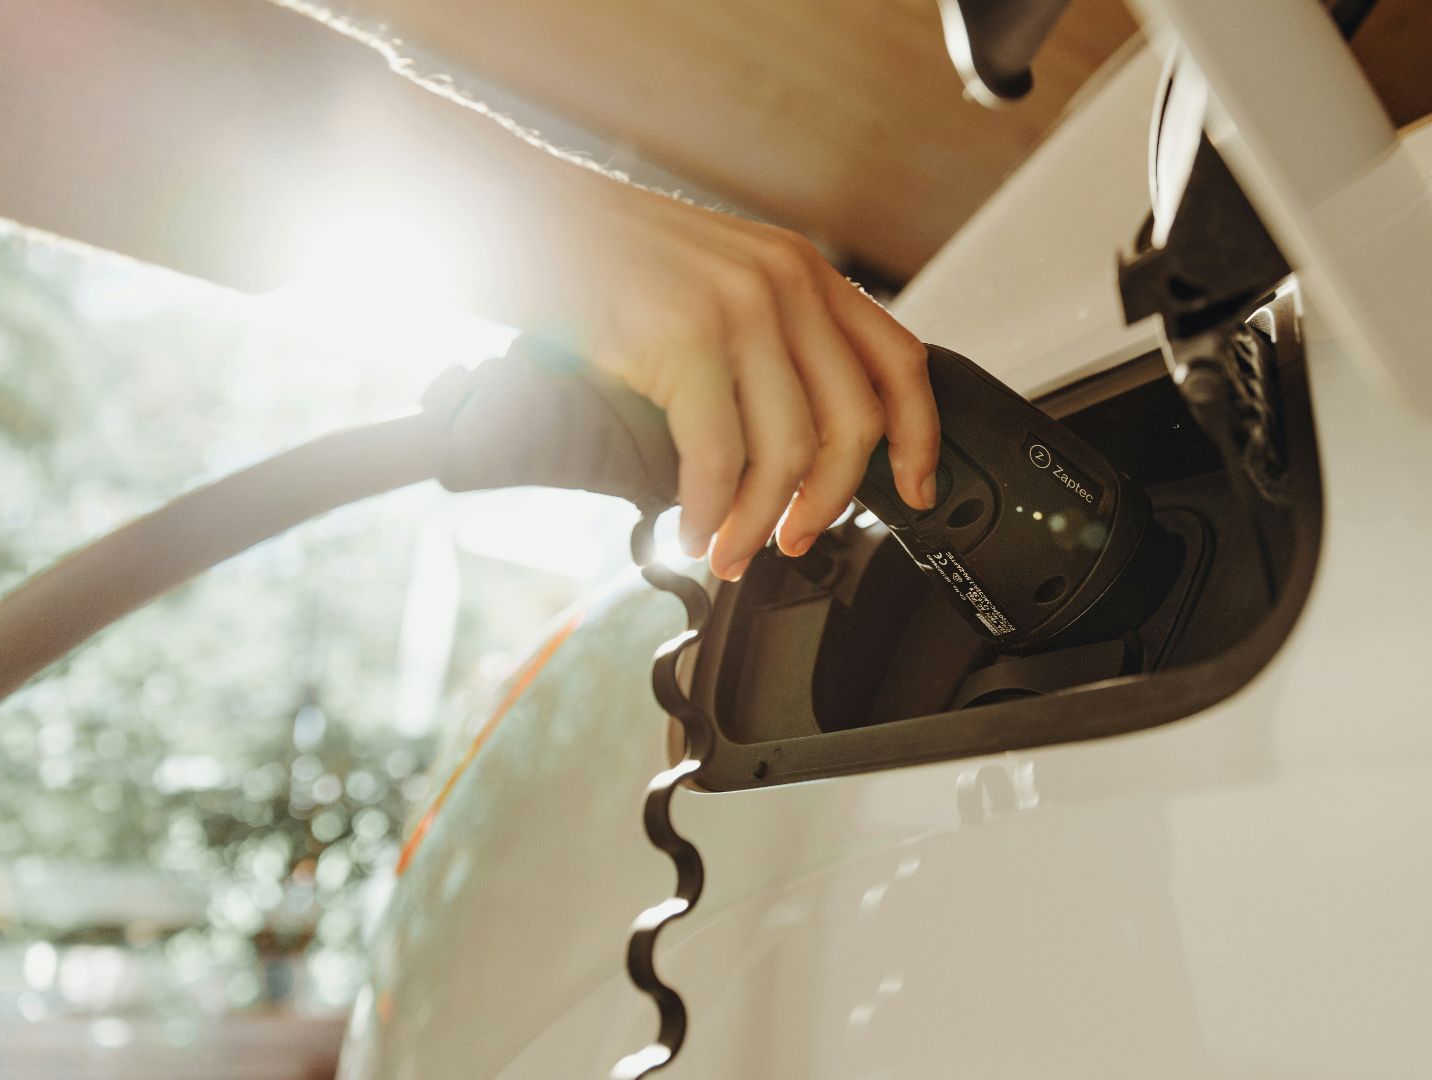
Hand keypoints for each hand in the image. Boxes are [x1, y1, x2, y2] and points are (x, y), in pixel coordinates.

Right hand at [533, 174, 939, 580]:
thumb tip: (795, 442)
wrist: (512, 211)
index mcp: (802, 271)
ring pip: (789, 451)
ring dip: (759, 521)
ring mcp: (738, 308)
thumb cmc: (597, 256)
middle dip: (830, 502)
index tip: (916, 490)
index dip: (919, 437)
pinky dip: (709, 511)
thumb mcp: (713, 279)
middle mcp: (784, 283)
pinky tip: (693, 530)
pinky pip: (719, 456)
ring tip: (730, 549)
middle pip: (853, 423)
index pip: (899, 360)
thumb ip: (766, 339)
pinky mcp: (683, 337)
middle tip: (796, 539)